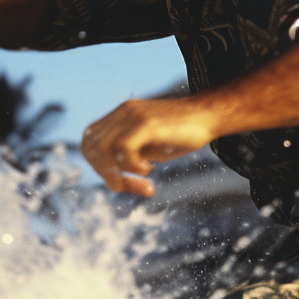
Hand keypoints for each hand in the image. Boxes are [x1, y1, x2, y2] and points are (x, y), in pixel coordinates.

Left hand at [81, 97, 217, 196]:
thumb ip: (128, 156)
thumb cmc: (180, 134)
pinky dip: (131, 165)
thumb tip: (113, 176)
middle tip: (124, 186)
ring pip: (102, 148)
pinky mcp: (147, 122)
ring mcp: (133, 115)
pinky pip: (123, 147)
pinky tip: (148, 168)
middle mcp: (122, 112)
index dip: (98, 165)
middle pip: (90, 146)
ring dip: (116, 173)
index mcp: (119, 116)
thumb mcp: (148, 147)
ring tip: (141, 180)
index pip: (90, 142)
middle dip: (104, 173)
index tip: (119, 180)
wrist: (208, 116)